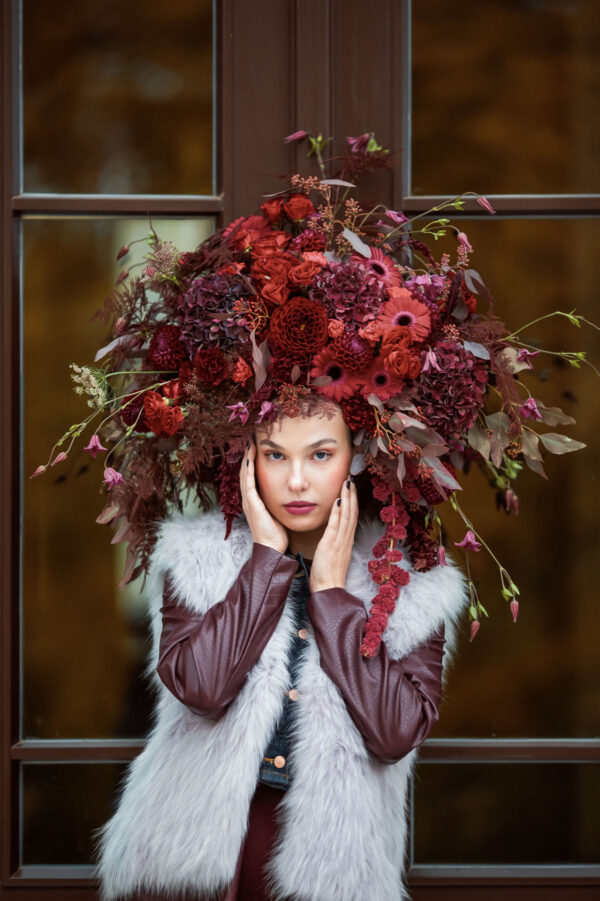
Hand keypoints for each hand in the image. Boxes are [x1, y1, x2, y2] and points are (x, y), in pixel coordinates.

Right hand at [239, 442, 287, 553]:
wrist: (271, 548)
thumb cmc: (277, 533)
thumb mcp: (277, 512)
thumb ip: (278, 501)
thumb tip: (290, 491)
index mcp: (254, 500)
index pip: (251, 476)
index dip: (252, 461)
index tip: (256, 447)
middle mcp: (248, 499)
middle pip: (245, 472)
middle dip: (247, 456)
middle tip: (249, 440)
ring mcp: (248, 501)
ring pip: (245, 475)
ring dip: (246, 459)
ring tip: (248, 445)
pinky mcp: (252, 504)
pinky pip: (248, 483)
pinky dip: (248, 470)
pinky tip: (250, 459)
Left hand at [309, 477, 357, 591]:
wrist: (329, 589)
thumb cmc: (329, 574)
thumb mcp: (334, 554)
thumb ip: (335, 541)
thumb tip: (333, 532)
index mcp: (347, 540)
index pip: (351, 516)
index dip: (352, 500)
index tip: (351, 487)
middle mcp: (346, 538)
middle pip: (352, 512)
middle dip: (352, 494)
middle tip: (351, 477)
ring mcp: (340, 540)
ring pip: (346, 515)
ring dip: (347, 497)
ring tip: (347, 482)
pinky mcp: (331, 544)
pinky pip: (336, 525)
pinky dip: (338, 511)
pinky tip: (337, 500)